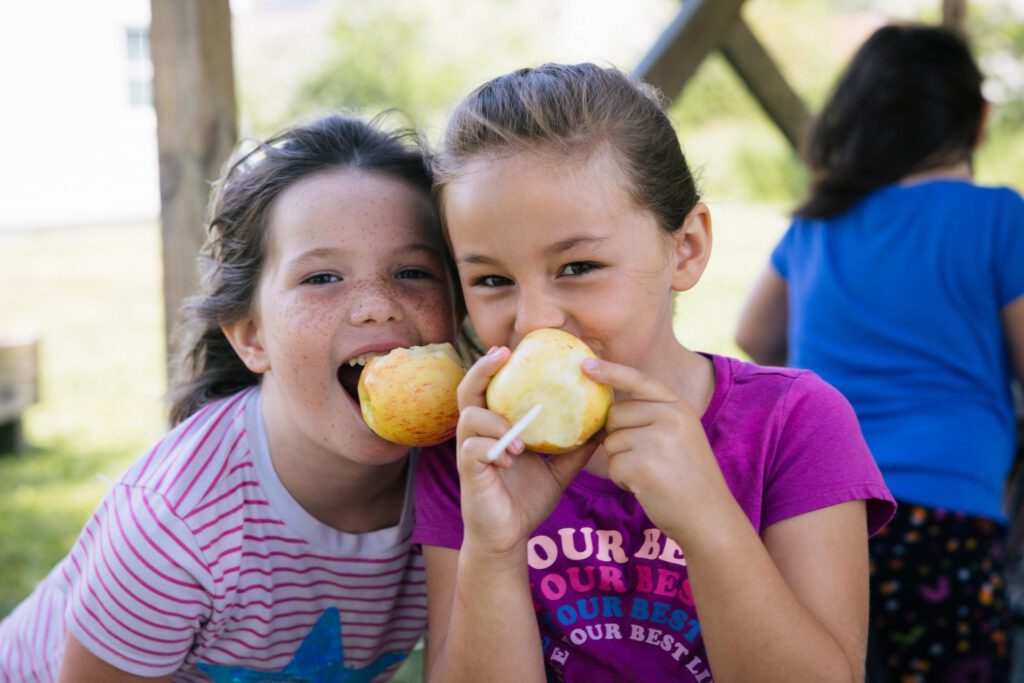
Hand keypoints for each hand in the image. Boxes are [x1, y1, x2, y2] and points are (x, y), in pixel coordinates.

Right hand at [455, 347, 595, 556]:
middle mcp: (478, 433)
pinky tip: (512, 460)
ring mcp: (469, 451)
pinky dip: (494, 448)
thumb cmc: (526, 500)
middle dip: (482, 369)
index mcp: (496, 427)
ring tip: (521, 442)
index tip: (511, 348)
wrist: (508, 537)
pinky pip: (473, 448)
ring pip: (470, 417)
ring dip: (497, 422)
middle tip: (502, 354)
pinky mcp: (467, 471)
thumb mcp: (558, 471)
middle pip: (468, 390)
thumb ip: (575, 449)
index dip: (495, 365)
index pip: (490, 388)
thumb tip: (604, 426)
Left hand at [581, 358, 732, 546]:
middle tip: (645, 459)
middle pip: (615, 415)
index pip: (638, 380)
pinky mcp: (642, 466)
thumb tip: (606, 409)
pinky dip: (623, 480)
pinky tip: (647, 487)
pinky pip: (613, 466)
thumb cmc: (688, 477)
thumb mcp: (680, 434)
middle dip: (618, 437)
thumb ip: (652, 416)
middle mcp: (670, 418)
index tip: (584, 365)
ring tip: (651, 474)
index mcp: (678, 406)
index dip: (610, 371)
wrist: (708, 516)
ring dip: (622, 462)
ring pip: (610, 442)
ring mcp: (656, 441)